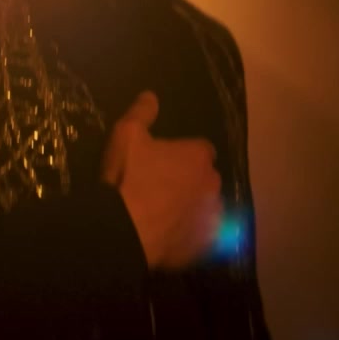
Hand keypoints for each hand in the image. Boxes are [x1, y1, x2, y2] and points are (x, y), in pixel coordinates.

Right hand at [101, 91, 222, 269]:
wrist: (125, 230)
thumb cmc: (128, 178)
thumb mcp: (127, 134)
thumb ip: (142, 112)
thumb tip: (151, 95)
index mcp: (198, 156)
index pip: (200, 150)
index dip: (182, 155)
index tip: (164, 162)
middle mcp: (213, 184)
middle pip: (205, 178)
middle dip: (190, 181)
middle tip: (160, 187)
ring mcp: (212, 217)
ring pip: (205, 207)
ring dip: (191, 207)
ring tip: (164, 214)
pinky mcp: (205, 244)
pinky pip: (200, 235)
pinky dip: (189, 233)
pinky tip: (168, 234)